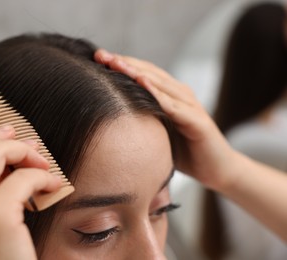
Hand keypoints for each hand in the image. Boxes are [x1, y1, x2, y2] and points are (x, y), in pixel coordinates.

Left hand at [95, 50, 237, 190]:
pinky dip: (158, 94)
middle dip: (124, 63)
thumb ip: (142, 119)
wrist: (216, 169)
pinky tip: (143, 84)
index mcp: (169, 96)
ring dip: (137, 72)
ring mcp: (190, 106)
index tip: (97, 59)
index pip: (142, 74)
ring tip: (116, 63)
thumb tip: (111, 117)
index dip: (121, 65)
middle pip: (149, 73)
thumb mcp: (157, 131)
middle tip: (100, 55)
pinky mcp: (198, 121)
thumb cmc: (183, 151)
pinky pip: (175, 106)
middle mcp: (180, 95)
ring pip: (161, 84)